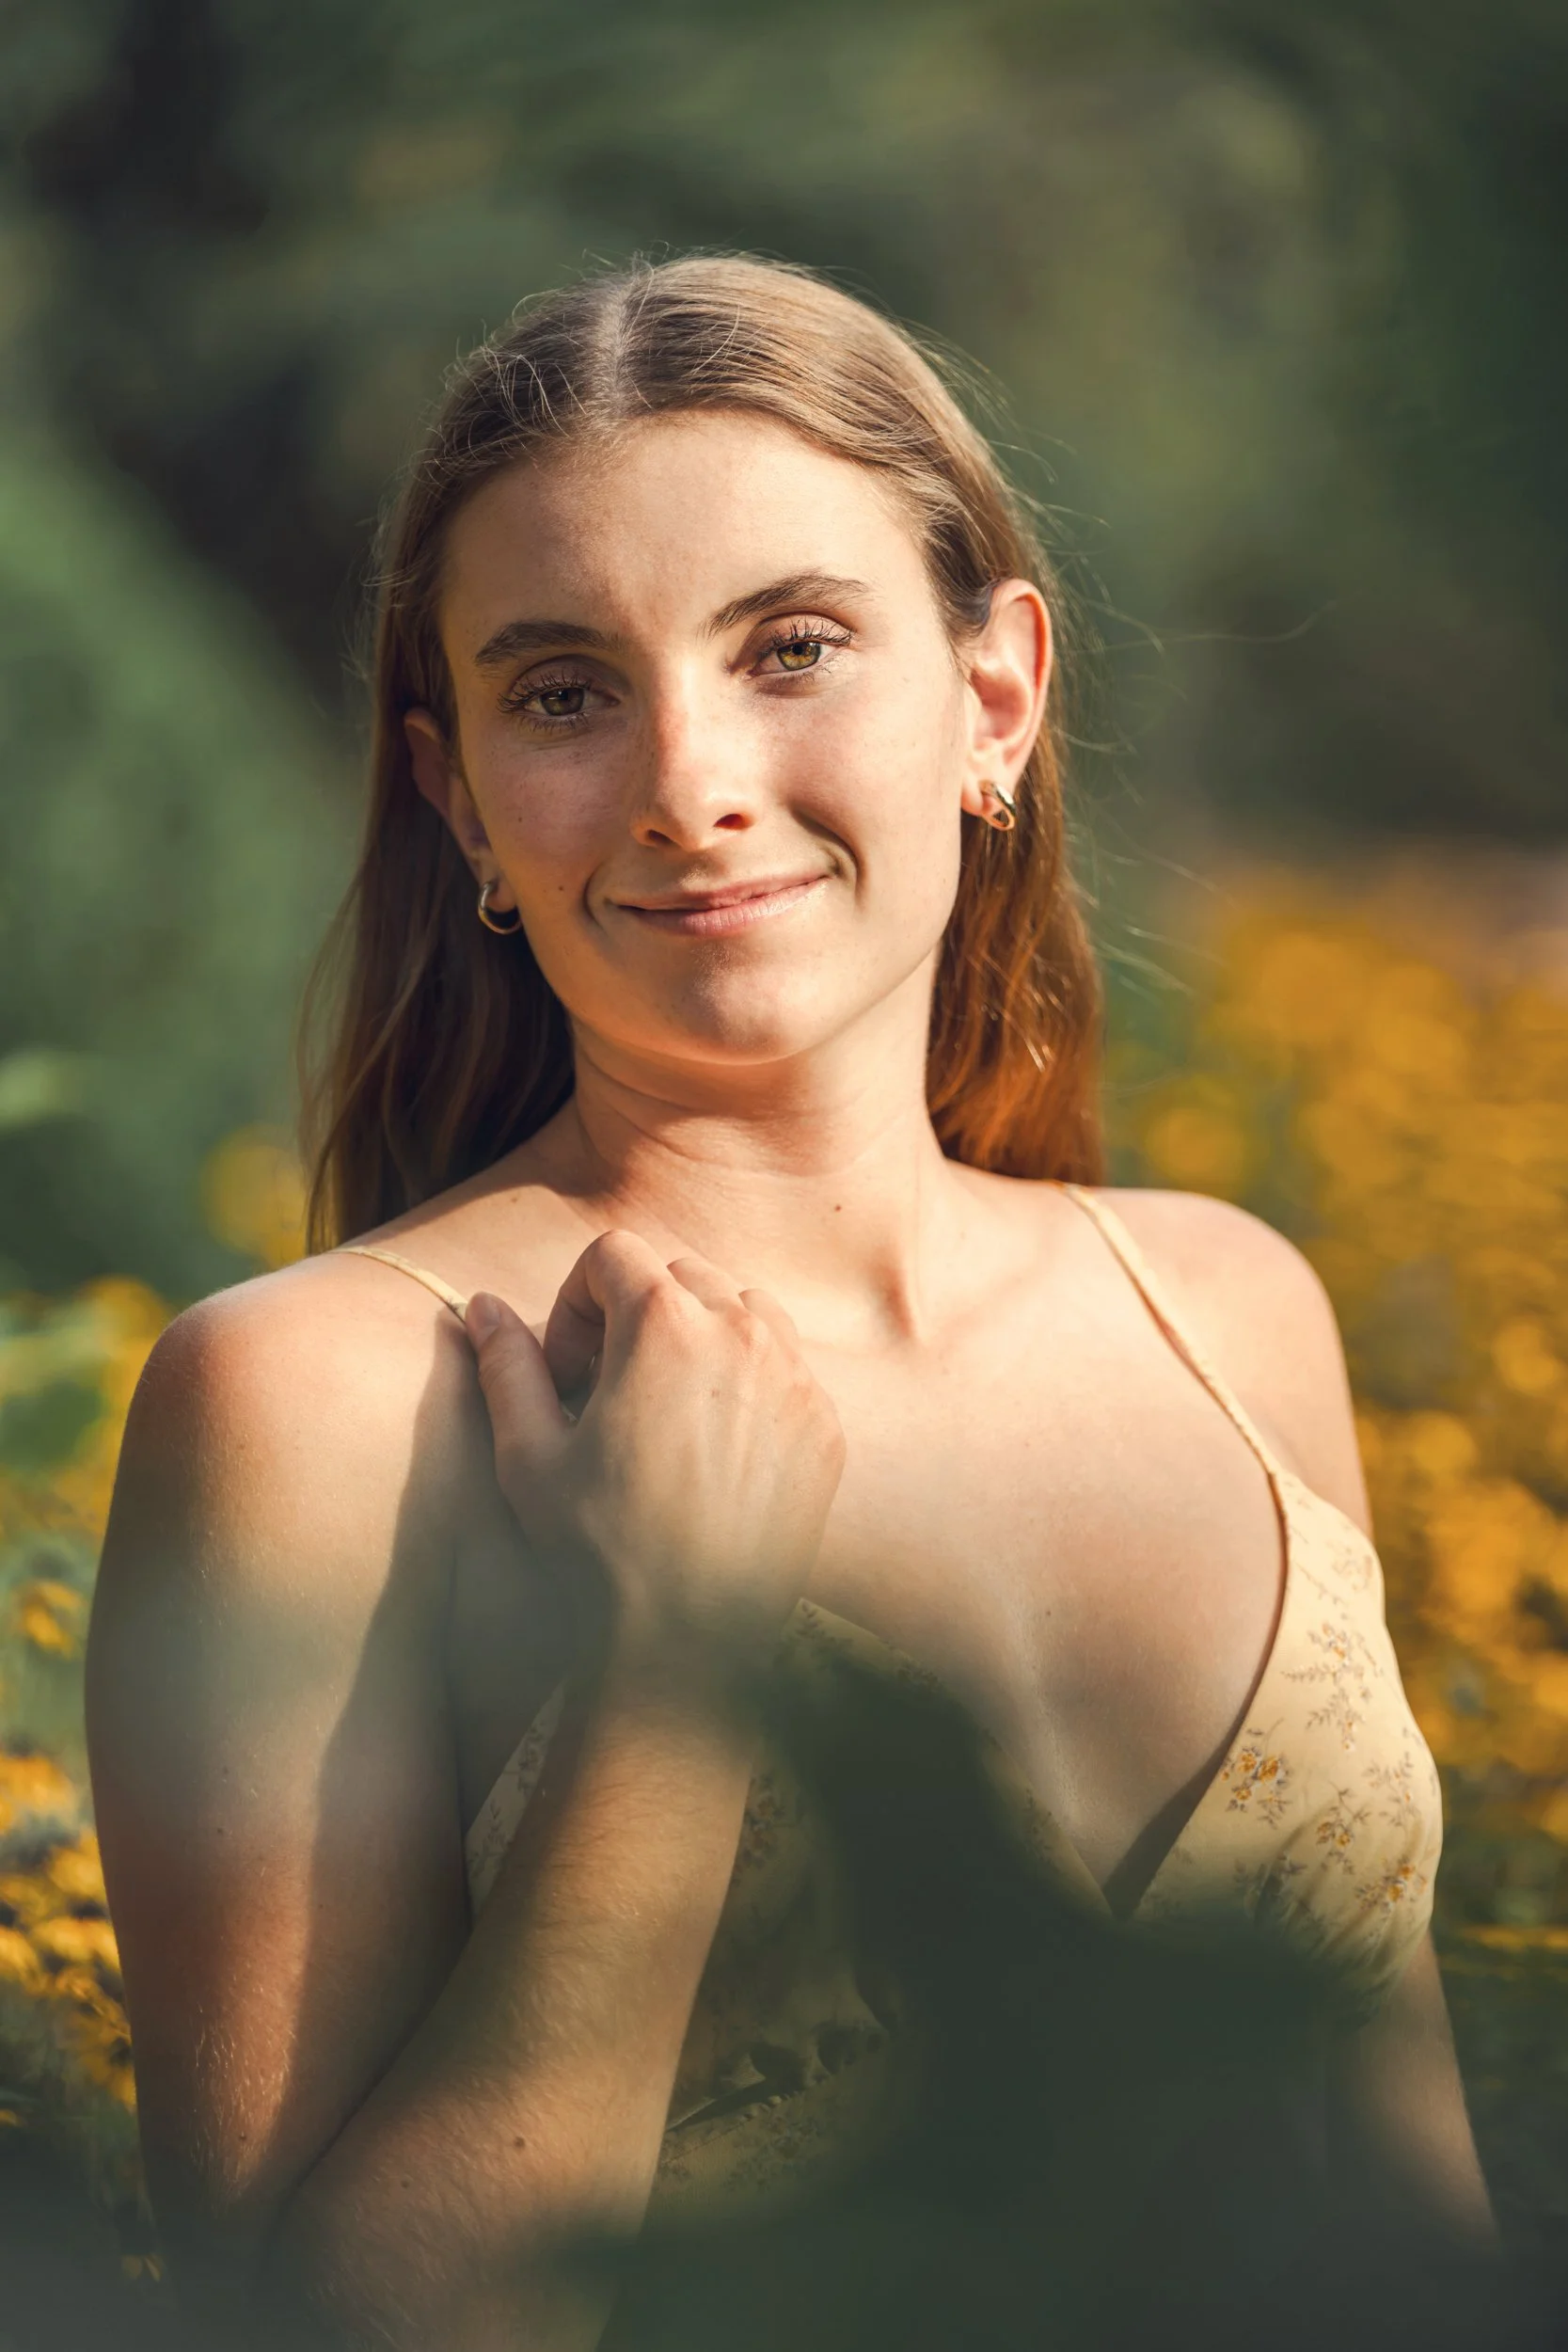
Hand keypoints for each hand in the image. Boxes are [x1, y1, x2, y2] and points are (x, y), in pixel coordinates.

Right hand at [464, 1231, 845, 1684]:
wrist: (688, 1642)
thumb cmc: (596, 1550)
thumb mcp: (529, 1455)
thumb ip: (507, 1365)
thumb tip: (482, 1307)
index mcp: (665, 1324)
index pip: (614, 1255)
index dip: (575, 1304)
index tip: (566, 1372)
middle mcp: (743, 1334)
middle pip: (680, 1275)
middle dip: (635, 1317)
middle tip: (607, 1395)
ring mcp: (796, 1380)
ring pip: (743, 1312)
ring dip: (699, 1339)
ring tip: (664, 1413)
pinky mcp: (825, 1428)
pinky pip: (786, 1370)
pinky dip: (749, 1386)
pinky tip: (713, 1453)